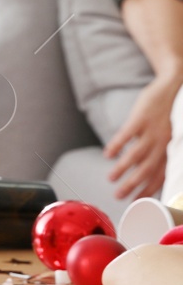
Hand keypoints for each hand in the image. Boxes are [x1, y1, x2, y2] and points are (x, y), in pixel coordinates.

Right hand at [105, 72, 182, 200]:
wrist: (176, 83)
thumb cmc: (172, 110)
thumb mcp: (173, 133)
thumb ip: (162, 150)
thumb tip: (147, 170)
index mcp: (171, 147)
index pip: (161, 174)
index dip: (149, 190)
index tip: (137, 202)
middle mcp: (164, 141)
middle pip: (147, 169)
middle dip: (133, 185)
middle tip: (119, 197)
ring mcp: (152, 129)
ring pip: (136, 154)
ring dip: (123, 169)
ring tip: (111, 179)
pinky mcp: (141, 117)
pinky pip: (127, 134)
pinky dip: (117, 145)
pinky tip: (107, 155)